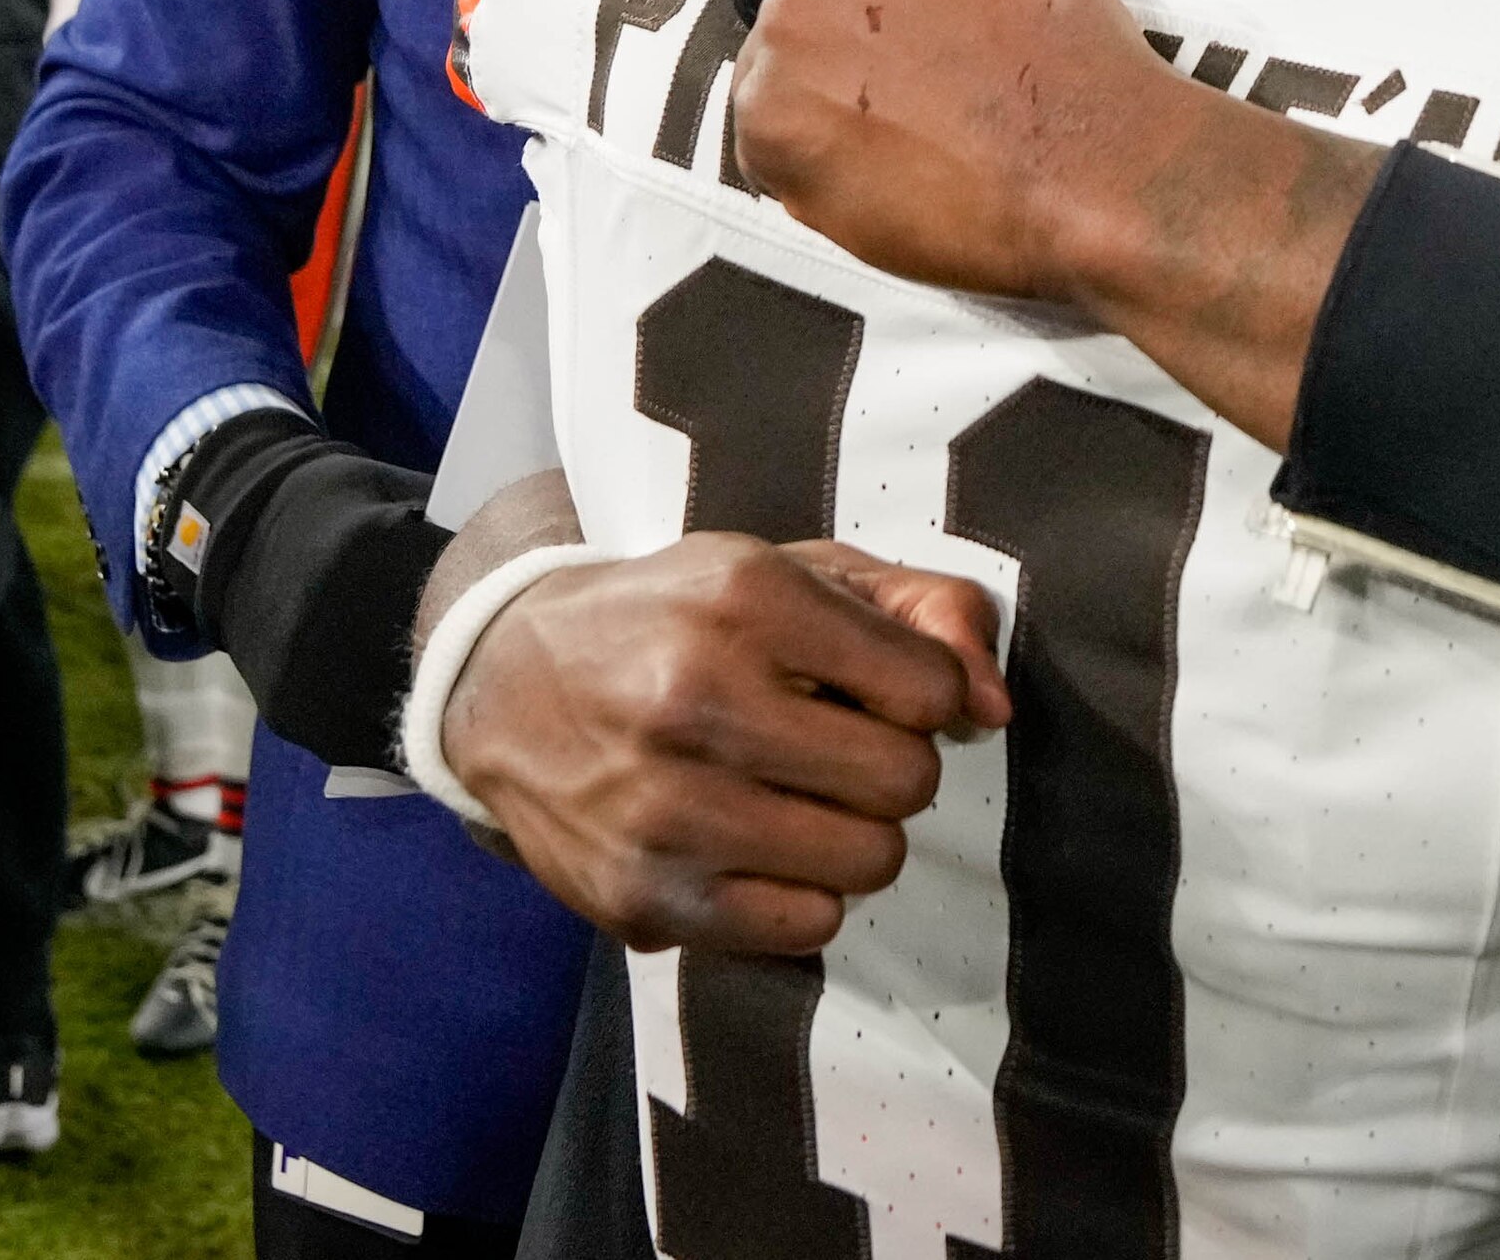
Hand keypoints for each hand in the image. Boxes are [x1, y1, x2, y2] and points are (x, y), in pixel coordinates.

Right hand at [442, 533, 1012, 953]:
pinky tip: (761, 847)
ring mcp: (664, 810)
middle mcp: (697, 702)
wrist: (506, 683)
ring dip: (856, 834)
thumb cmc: (680, 619)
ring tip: (801, 797)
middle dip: (894, 766)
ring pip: (868, 862)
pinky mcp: (643, 898)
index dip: (927, 693)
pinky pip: (807, 929)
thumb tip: (994, 710)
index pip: (929, 688)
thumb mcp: (795, 571)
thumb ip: (923, 612)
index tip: (879, 687)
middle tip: (839, 748)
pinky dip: (805, 896)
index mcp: (745, 599)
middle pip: (904, 782)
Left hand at [727, 0, 1190, 303]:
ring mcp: (792, 15)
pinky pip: (760, 141)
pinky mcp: (770, 108)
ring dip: (812, 98)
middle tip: (893, 74)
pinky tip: (883, 171)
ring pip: (766, 62)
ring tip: (903, 132)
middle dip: (815, 20)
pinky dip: (806, 165)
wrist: (1094, 161)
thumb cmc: (1073, 54)